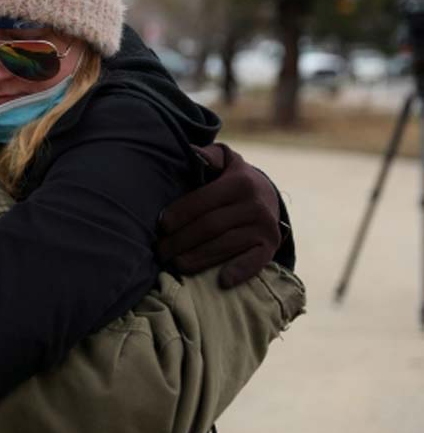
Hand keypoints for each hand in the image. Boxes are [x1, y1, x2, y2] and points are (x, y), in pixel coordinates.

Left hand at [157, 143, 282, 287]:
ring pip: (225, 245)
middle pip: (209, 227)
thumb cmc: (233, 178)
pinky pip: (255, 261)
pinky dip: (239, 271)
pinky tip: (221, 281)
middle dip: (181, 240)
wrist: (268, 195)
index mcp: (239, 182)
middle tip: (160, 251)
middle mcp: (254, 204)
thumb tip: (191, 151)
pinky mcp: (271, 245)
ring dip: (197, 258)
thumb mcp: (225, 160)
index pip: (202, 202)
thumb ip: (209, 155)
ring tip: (175, 264)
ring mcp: (264, 226)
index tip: (161, 226)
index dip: (179, 214)